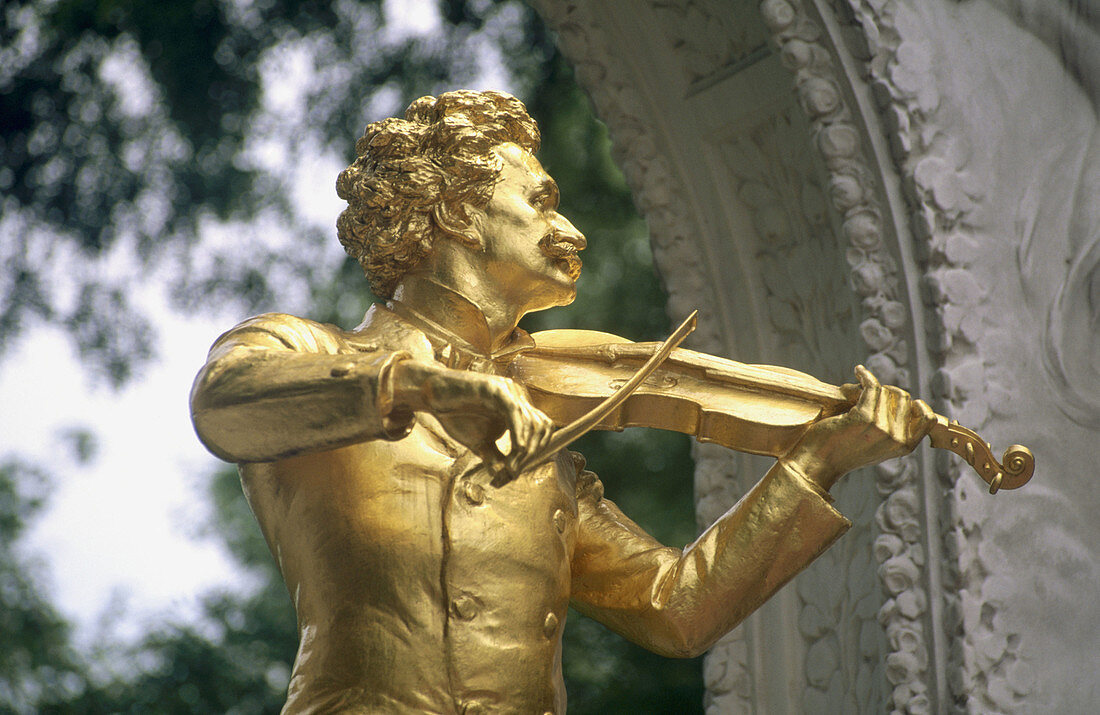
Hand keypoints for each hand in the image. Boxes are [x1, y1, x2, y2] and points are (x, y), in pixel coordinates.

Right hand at [392, 360, 554, 479]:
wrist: (433, 396)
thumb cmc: (457, 415)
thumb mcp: (480, 442)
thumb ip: (495, 456)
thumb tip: (507, 476)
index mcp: (519, 410)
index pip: (542, 431)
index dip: (537, 453)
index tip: (516, 472)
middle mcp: (519, 398)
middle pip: (542, 427)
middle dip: (532, 454)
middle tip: (513, 471)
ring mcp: (509, 391)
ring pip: (532, 421)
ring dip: (525, 449)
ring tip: (510, 466)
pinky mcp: (496, 388)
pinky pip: (515, 411)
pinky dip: (519, 432)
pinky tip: (517, 448)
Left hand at [782, 365, 934, 491]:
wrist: (816, 463)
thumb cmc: (842, 450)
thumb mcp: (875, 445)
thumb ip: (892, 428)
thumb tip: (899, 395)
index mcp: (904, 447)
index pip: (928, 419)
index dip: (918, 405)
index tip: (903, 400)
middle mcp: (896, 439)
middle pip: (903, 397)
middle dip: (886, 391)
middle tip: (868, 395)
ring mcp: (881, 429)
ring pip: (886, 390)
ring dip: (871, 385)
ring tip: (857, 389)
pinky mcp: (863, 418)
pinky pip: (871, 386)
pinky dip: (864, 375)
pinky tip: (858, 371)